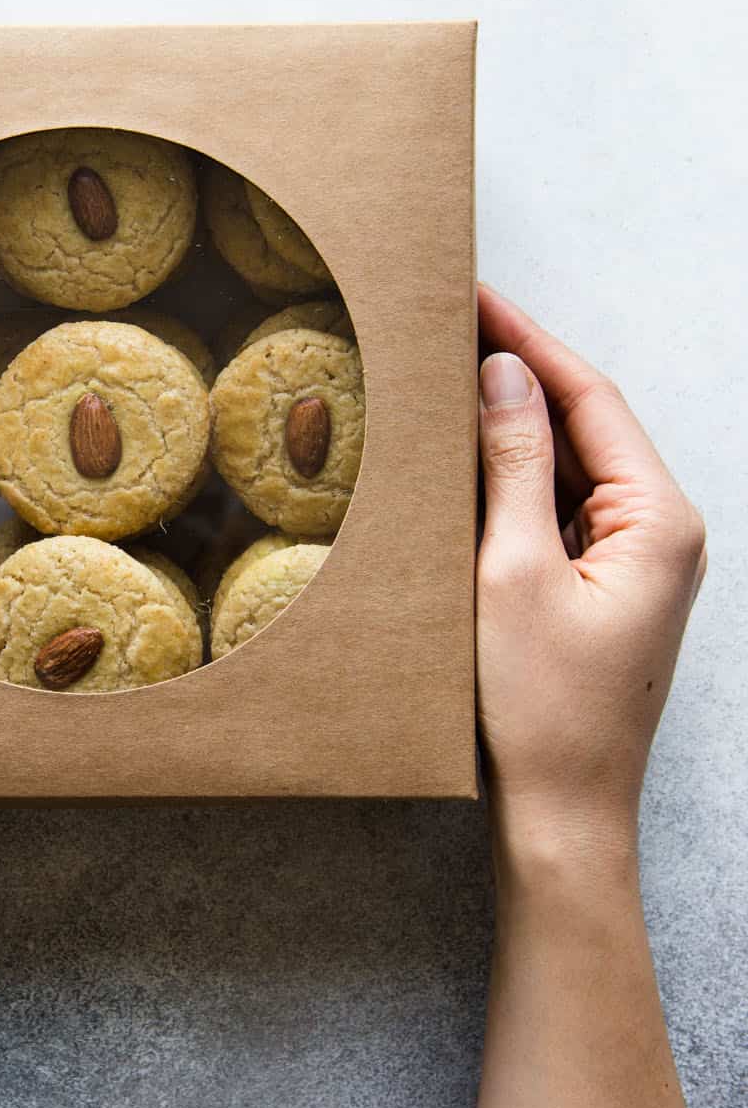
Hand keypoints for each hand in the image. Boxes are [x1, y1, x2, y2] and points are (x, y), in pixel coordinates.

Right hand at [475, 284, 705, 851]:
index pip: (590, 398)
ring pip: (569, 467)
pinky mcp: (603, 590)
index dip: (528, 340)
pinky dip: (512, 481)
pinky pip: (558, 512)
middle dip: (519, 372)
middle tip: (450, 320)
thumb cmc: (541, 708)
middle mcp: (661, 532)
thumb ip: (514, 464)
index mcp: (659, 519)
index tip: (474, 293)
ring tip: (447, 374)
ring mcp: (634, 563)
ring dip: (512, 424)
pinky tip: (464, 460)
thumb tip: (504, 374)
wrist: (563, 814)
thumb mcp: (511, 572)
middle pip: (585, 424)